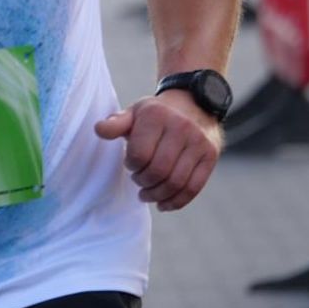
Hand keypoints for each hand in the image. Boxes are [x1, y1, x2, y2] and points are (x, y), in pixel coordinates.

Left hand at [94, 90, 221, 211]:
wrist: (193, 103)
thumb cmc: (156, 114)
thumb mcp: (135, 112)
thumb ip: (116, 123)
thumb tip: (98, 130)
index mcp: (157, 116)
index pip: (140, 154)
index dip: (132, 165)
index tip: (131, 164)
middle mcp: (181, 127)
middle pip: (159, 171)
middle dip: (144, 182)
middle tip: (139, 182)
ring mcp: (198, 142)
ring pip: (176, 182)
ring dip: (158, 195)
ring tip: (147, 195)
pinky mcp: (210, 156)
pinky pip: (193, 188)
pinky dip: (176, 201)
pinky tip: (164, 204)